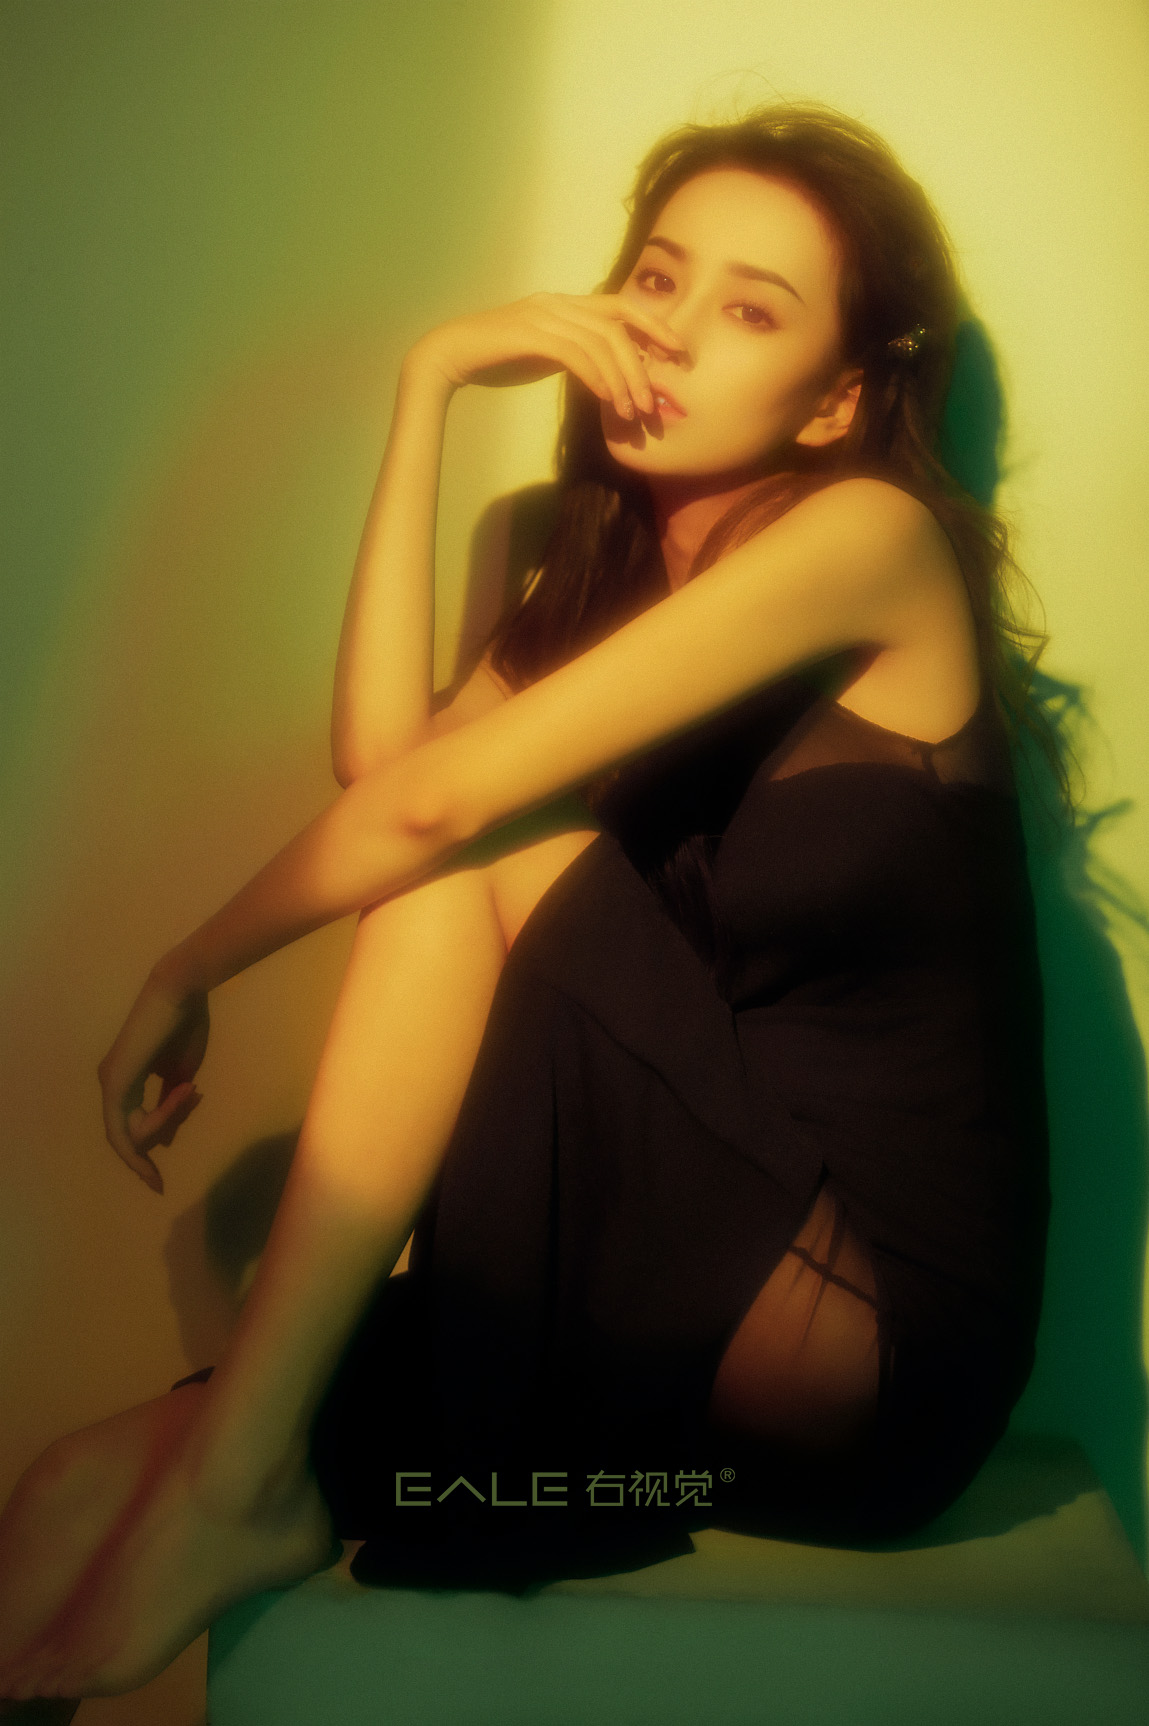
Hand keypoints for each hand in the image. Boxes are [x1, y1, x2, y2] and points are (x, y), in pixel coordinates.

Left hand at [96, 973, 209, 1192]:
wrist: (182, 992)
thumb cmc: (186, 1025)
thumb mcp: (180, 1073)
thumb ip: (168, 1103)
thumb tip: (165, 1134)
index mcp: (124, 1080)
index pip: (129, 1130)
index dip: (142, 1159)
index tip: (159, 1184)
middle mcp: (109, 1083)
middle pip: (126, 1137)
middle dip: (148, 1152)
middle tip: (180, 1129)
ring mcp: (109, 1082)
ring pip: (127, 1134)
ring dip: (164, 1121)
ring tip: (190, 1089)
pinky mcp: (115, 1081)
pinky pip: (129, 1123)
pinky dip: (156, 1120)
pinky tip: (180, 1096)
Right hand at [409, 292, 686, 421]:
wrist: (448, 356)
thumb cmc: (494, 359)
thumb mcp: (542, 354)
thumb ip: (572, 354)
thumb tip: (602, 371)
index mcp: (563, 304)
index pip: (620, 306)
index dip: (652, 325)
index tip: (676, 351)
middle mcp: (557, 303)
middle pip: (617, 322)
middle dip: (644, 359)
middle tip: (657, 397)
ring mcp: (542, 316)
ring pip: (600, 341)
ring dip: (622, 379)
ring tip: (633, 411)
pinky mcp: (528, 335)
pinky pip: (574, 354)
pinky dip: (596, 377)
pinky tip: (607, 400)